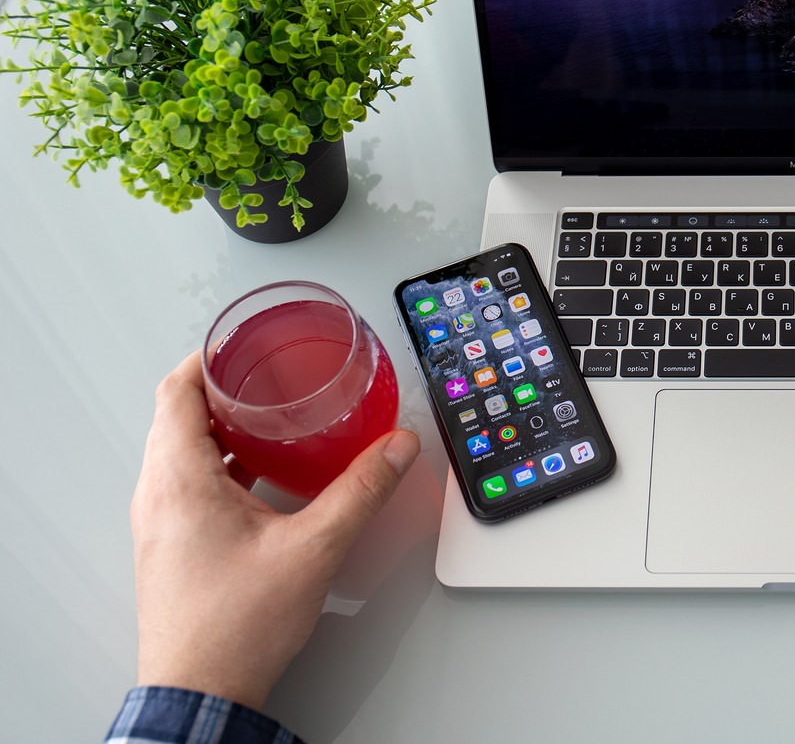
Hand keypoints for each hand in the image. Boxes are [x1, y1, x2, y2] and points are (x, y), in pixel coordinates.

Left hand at [129, 350, 419, 709]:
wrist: (200, 692)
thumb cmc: (234, 628)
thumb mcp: (314, 548)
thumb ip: (361, 492)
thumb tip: (396, 448)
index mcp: (179, 480)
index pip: (176, 390)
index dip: (209, 357)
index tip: (243, 341)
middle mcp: (158, 496)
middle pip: (178, 416)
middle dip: (224, 388)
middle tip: (268, 373)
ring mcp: (159, 523)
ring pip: (181, 451)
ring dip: (222, 428)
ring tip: (272, 419)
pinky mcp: (170, 546)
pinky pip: (187, 484)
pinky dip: (221, 464)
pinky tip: (262, 477)